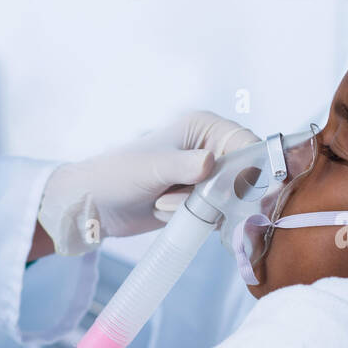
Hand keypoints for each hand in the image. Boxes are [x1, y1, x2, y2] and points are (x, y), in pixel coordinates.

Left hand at [37, 109, 260, 254]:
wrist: (94, 205)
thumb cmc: (117, 175)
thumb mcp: (151, 168)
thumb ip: (183, 166)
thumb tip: (211, 163)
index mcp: (203, 127)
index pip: (246, 144)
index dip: (252, 168)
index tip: (242, 192)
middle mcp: (211, 148)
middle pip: (246, 175)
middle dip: (219, 195)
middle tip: (183, 199)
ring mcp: (207, 177)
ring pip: (231, 200)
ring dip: (199, 209)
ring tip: (162, 202)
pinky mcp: (200, 201)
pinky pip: (217, 216)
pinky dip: (196, 220)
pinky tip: (165, 212)